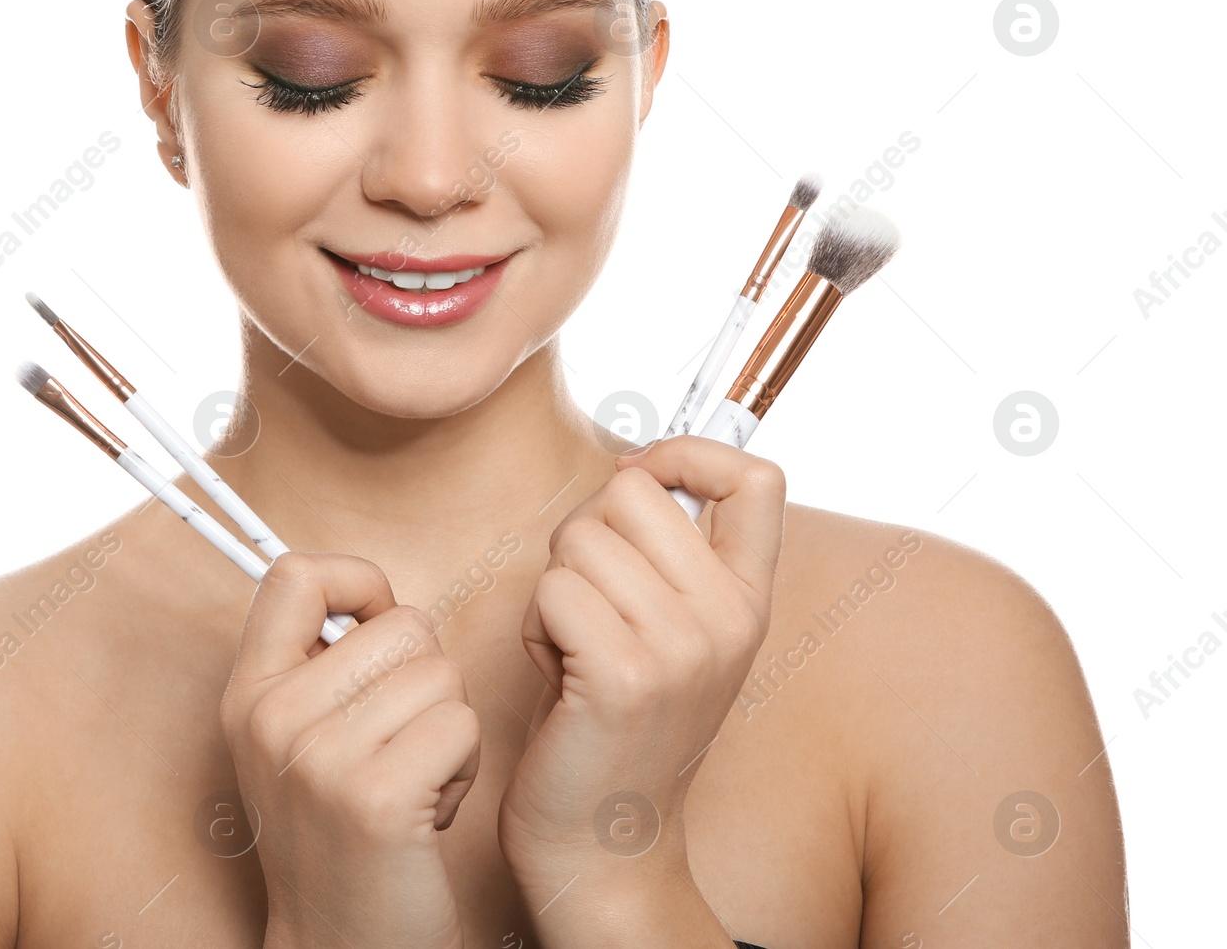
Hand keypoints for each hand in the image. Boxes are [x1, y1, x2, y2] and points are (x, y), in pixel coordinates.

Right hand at [219, 552, 481, 948]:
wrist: (342, 947)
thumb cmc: (343, 832)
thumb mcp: (297, 739)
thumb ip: (319, 661)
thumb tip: (371, 591)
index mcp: (249, 693)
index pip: (295, 574)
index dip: (357, 580)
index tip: (378, 623)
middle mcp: (272, 719)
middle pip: (403, 624)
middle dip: (427, 677)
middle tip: (400, 744)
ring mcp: (319, 759)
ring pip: (441, 674)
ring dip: (450, 727)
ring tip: (414, 780)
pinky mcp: (375, 798)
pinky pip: (461, 724)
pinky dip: (465, 767)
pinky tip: (431, 811)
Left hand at [496, 437, 784, 931]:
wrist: (602, 842)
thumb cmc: (615, 721)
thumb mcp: (670, 630)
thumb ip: (667, 554)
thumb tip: (632, 463)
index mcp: (748, 600)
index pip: (758, 477)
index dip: (689, 451)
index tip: (643, 475)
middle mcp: (730, 619)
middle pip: (632, 490)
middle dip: (585, 531)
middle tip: (586, 602)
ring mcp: (683, 648)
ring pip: (581, 537)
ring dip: (554, 585)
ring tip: (572, 646)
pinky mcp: (625, 675)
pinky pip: (552, 588)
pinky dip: (535, 625)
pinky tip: (556, 674)